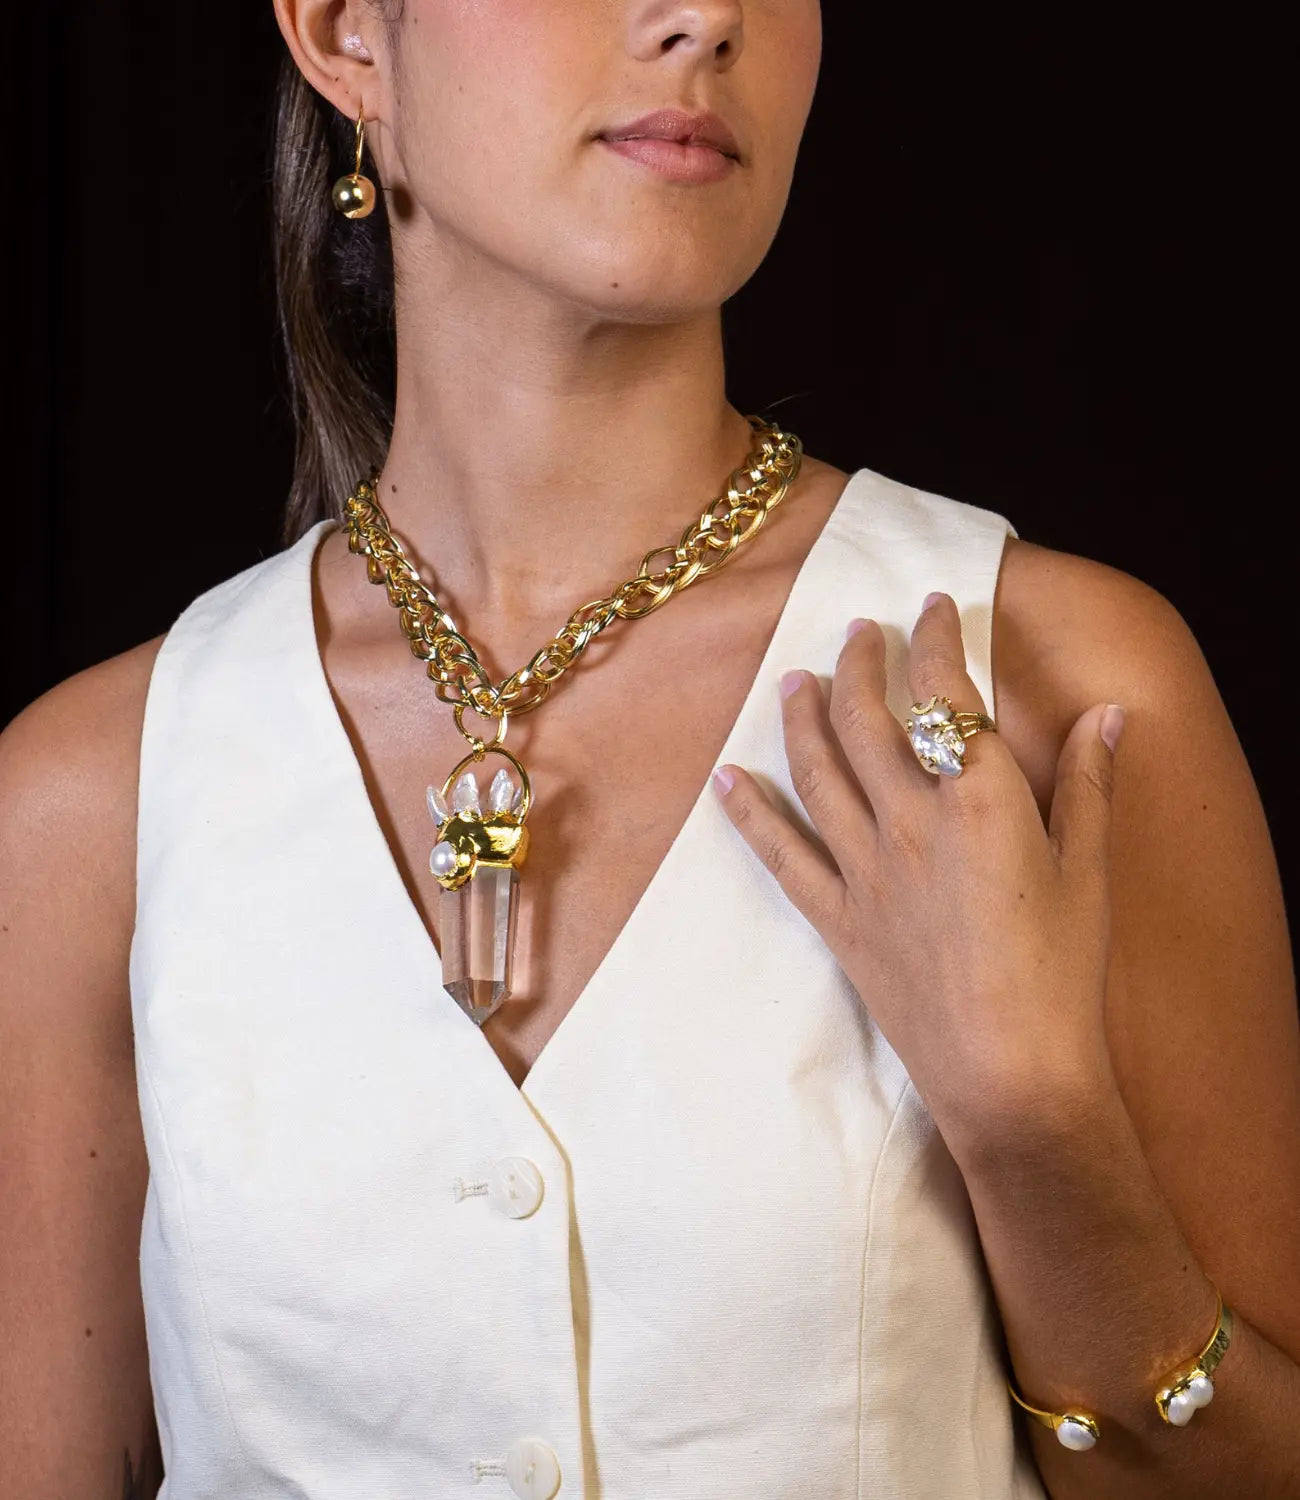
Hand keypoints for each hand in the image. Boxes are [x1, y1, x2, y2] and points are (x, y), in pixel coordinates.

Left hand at [711, 591, 1125, 1159]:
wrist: (1012, 1076)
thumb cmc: (1062, 976)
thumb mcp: (1088, 872)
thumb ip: (1087, 785)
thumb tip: (1105, 715)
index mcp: (979, 800)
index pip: (945, 692)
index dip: (935, 639)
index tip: (929, 606)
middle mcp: (911, 821)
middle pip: (866, 719)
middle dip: (858, 662)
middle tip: (857, 630)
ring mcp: (866, 870)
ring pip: (816, 770)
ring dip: (801, 715)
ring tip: (795, 678)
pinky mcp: (838, 918)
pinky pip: (781, 854)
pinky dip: (749, 813)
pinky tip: (725, 778)